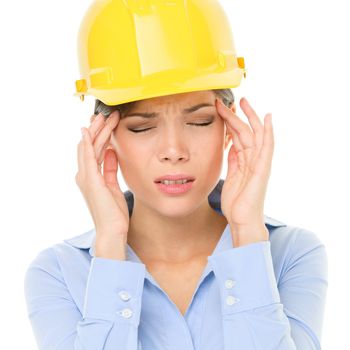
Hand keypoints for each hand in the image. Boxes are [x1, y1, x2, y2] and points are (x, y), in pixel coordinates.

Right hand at [76, 111, 129, 242]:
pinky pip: (87, 157)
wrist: (112, 230)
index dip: (99, 135)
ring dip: (96, 131)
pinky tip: (88, 130)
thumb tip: (111, 152)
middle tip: (107, 114)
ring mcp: (85, 177)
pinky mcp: (90, 180)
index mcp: (90, 177)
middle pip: (89, 145)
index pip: (93, 150)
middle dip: (98, 128)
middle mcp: (84, 175)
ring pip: (89, 147)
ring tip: (105, 117)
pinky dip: (87, 143)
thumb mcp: (113, 185)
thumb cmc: (113, 211)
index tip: (108, 122)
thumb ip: (110, 168)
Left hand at [215, 97, 273, 243]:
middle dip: (240, 115)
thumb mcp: (231, 177)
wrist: (242, 220)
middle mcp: (254, 160)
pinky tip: (267, 118)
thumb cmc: (237, 203)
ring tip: (244, 102)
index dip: (232, 123)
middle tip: (234, 99)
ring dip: (250, 118)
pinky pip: (267, 147)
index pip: (239, 137)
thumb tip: (230, 146)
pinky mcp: (263, 169)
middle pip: (247, 132)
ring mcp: (260, 164)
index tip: (224, 111)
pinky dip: (268, 132)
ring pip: (255, 135)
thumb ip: (233, 162)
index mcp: (245, 162)